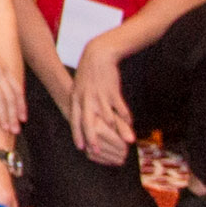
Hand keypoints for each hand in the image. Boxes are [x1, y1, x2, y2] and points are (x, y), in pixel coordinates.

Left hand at [70, 44, 135, 164]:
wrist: (98, 55)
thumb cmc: (88, 74)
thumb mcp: (78, 88)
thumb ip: (79, 103)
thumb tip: (78, 118)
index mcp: (77, 99)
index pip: (75, 120)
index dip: (77, 134)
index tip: (80, 147)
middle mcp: (87, 99)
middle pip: (88, 122)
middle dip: (92, 138)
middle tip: (96, 151)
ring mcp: (100, 96)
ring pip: (108, 118)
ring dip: (118, 131)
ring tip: (126, 142)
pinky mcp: (112, 92)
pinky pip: (120, 108)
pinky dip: (126, 118)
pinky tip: (130, 124)